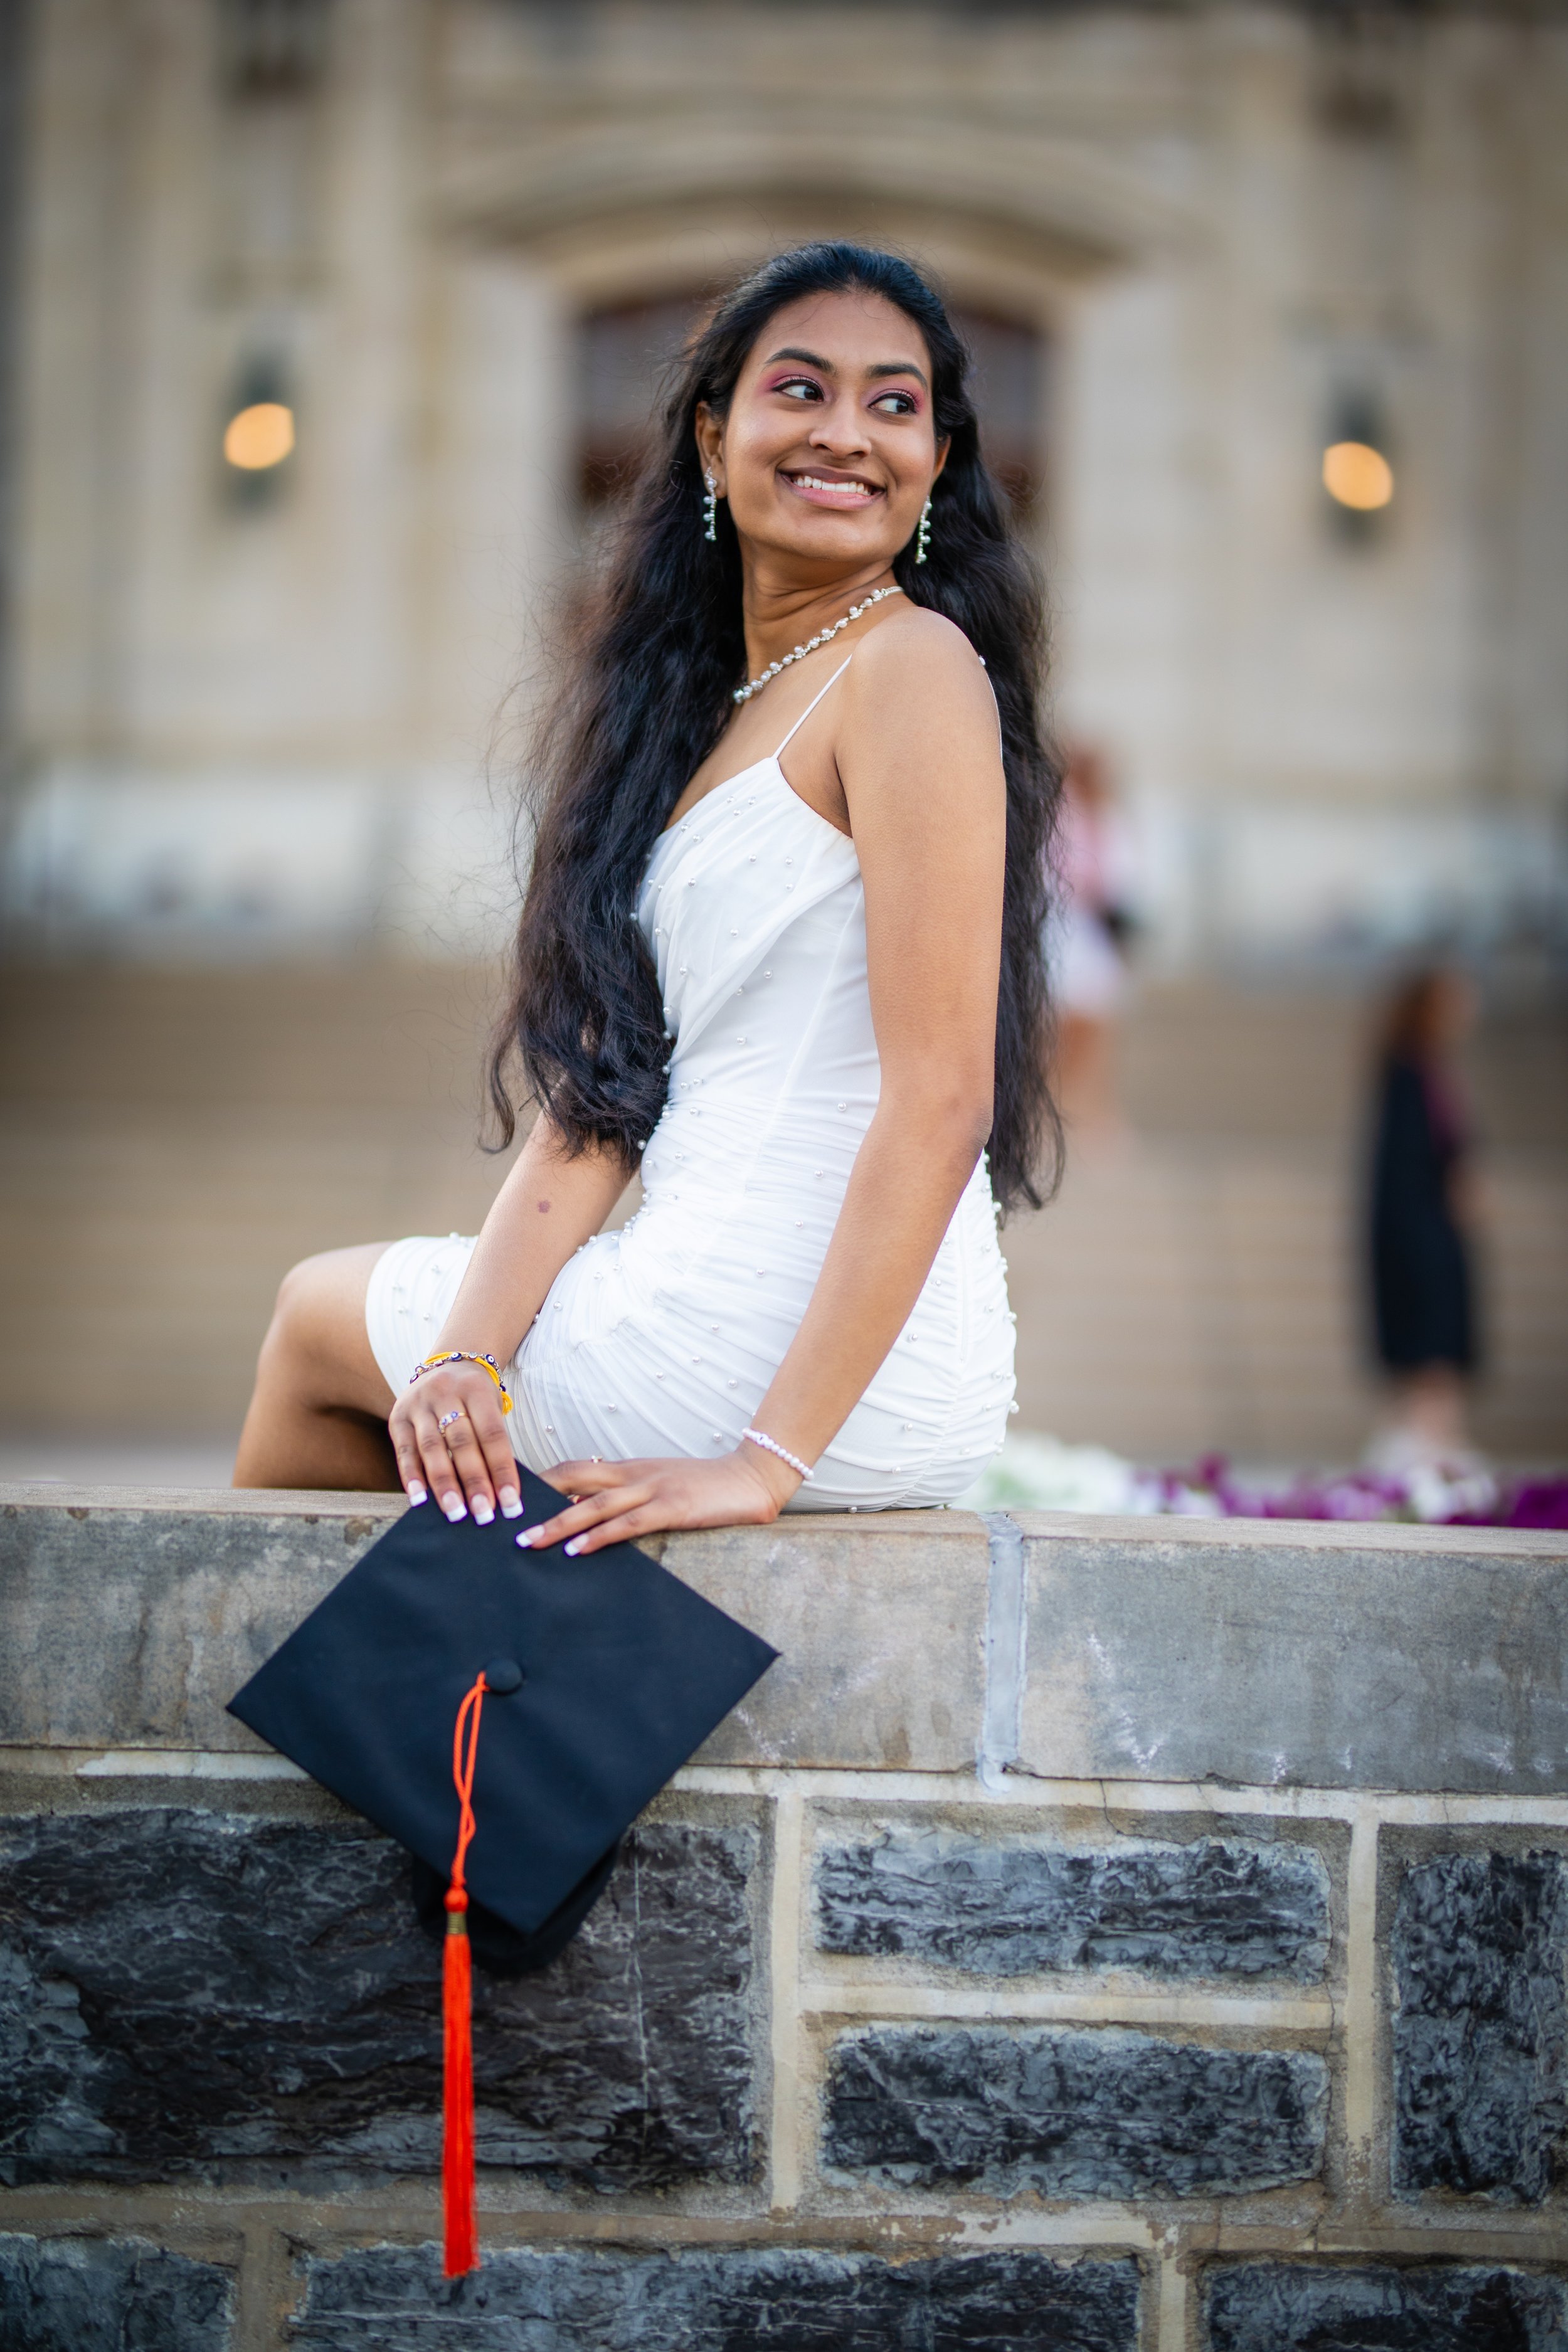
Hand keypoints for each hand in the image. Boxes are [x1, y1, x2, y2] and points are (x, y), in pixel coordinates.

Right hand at [388, 1361, 521, 1525]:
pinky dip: (412, 1477)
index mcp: (476, 1390)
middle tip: (483, 1513)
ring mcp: (419, 1404)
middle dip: (474, 1481)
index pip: (492, 1434)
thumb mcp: (490, 1407)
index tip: (511, 1502)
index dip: (502, 1470)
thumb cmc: (476, 1398)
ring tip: (455, 1512)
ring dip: (444, 1484)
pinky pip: (404, 1450)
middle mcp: (445, 1393)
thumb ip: (492, 1443)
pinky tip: (420, 1500)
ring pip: (432, 1448)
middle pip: (462, 1442)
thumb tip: (500, 1493)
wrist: (447, 1364)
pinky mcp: (398, 1416)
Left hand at [517, 1445, 799, 1555]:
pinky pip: (628, 1523)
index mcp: (629, 1468)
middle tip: (504, 1524)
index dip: (540, 1483)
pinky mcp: (673, 1507)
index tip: (510, 1501)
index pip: (573, 1469)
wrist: (751, 1477)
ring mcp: (653, 1489)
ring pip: (594, 1504)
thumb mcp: (659, 1486)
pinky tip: (579, 1550)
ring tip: (530, 1542)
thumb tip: (587, 1516)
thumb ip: (626, 1497)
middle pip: (573, 1480)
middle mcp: (634, 1474)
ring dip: (559, 1524)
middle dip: (537, 1502)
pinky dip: (600, 1536)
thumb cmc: (704, 1486)